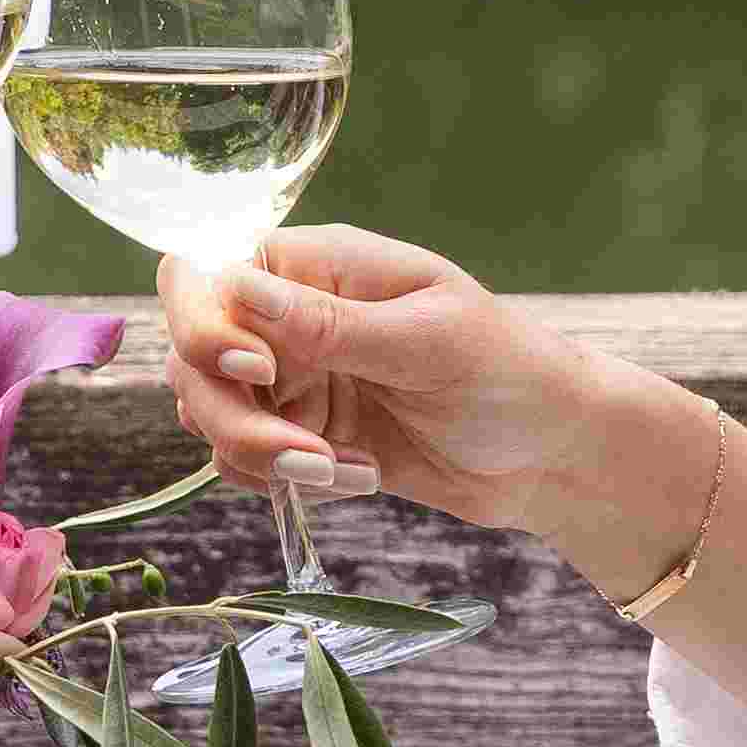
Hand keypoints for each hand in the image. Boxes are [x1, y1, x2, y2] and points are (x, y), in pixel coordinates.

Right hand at [151, 222, 665, 539]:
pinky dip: (284, 479)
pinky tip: (356, 476)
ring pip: (211, 416)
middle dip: (238, 418)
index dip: (207, 327)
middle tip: (312, 458)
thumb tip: (238, 284)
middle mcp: (289, 318)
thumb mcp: (428, 342)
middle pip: (196, 360)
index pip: (210, 279)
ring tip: (346, 471)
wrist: (550, 453)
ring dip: (263, 456)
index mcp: (316, 267)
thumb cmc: (508, 372)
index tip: (256, 370)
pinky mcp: (302, 434)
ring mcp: (292, 378)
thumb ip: (329, 324)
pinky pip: (243, 459)